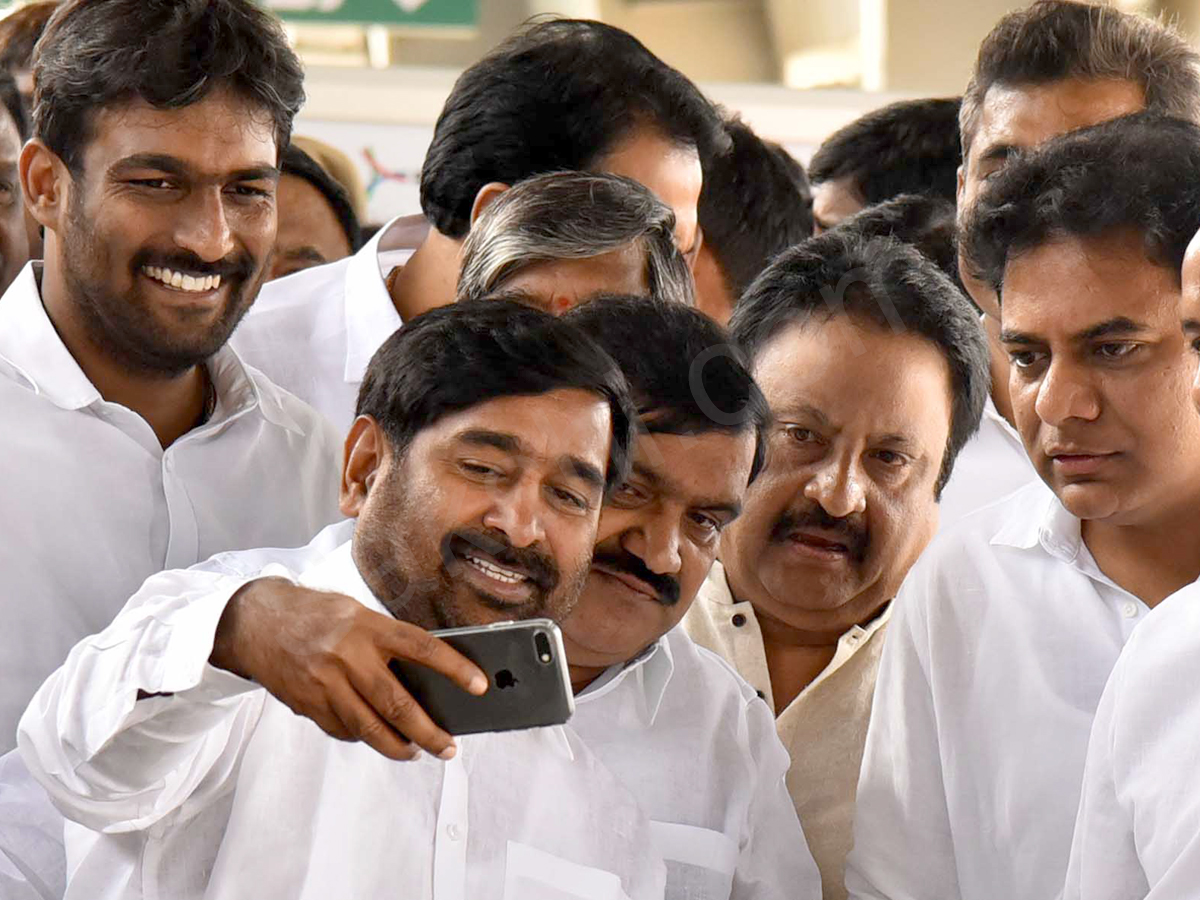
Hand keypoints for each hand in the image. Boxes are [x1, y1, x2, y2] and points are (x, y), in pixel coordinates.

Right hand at [210, 577, 487, 760]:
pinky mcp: (307, 704)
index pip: (422, 648)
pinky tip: (376, 737)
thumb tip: (426, 675)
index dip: (454, 668)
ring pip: (369, 727)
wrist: (257, 622)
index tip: (478, 686)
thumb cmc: (317, 615)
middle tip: (448, 747)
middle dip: (428, 732)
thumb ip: (387, 640)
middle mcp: (347, 655)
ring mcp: (325, 684)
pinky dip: (364, 737)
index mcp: (367, 626)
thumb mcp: (356, 614)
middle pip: (397, 704)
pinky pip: (343, 730)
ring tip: (417, 751)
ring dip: (398, 746)